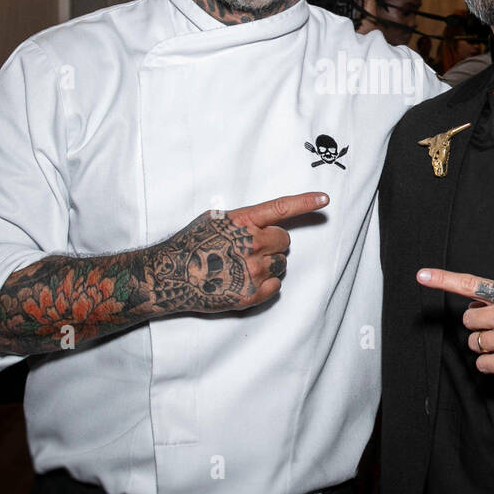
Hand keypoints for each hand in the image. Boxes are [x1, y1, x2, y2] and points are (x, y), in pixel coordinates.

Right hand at [149, 192, 329, 311]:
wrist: (169, 275)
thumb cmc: (190, 244)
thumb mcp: (214, 219)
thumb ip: (242, 220)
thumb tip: (262, 223)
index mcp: (242, 221)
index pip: (281, 208)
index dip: (305, 202)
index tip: (324, 199)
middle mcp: (250, 243)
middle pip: (284, 241)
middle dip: (273, 245)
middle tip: (249, 251)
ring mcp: (252, 270)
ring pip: (281, 264)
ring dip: (269, 265)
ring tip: (241, 268)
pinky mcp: (251, 294)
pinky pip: (275, 286)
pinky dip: (265, 285)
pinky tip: (243, 282)